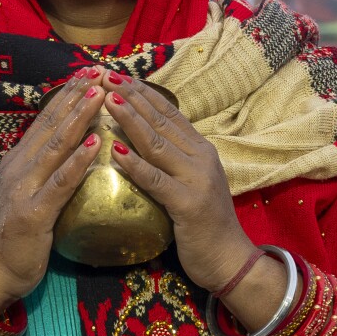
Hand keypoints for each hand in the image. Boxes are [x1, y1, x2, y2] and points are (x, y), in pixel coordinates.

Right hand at [0, 69, 108, 309]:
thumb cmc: (15, 237)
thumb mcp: (26, 194)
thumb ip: (42, 171)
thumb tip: (67, 148)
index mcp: (17, 161)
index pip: (44, 121)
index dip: (65, 95)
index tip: (87, 73)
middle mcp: (18, 168)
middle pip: (50, 125)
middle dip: (75, 96)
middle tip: (97, 71)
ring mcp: (23, 189)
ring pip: (55, 145)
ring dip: (78, 117)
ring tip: (99, 95)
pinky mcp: (33, 213)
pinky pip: (61, 182)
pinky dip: (78, 160)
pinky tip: (96, 144)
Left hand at [102, 73, 257, 291]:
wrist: (230, 260)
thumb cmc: (204, 224)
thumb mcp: (190, 183)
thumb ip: (172, 161)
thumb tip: (141, 139)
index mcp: (201, 150)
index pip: (169, 113)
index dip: (143, 92)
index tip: (118, 75)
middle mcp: (201, 158)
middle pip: (162, 121)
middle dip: (133, 96)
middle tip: (106, 76)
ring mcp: (197, 179)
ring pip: (158, 143)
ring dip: (131, 120)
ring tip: (109, 100)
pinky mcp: (188, 204)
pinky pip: (156, 180)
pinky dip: (135, 164)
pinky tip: (115, 150)